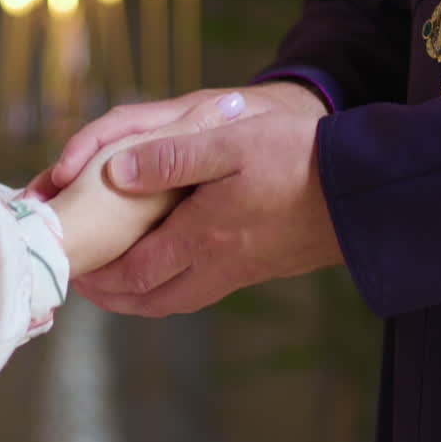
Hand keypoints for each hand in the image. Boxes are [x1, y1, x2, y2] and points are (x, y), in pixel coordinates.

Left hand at [57, 83, 339, 316]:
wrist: (367, 190)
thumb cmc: (299, 158)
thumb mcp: (230, 143)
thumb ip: (171, 158)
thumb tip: (115, 172)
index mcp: (203, 235)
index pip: (136, 271)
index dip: (100, 275)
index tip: (73, 268)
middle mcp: (220, 263)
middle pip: (153, 297)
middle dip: (113, 295)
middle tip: (85, 284)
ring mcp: (244, 269)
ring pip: (179, 298)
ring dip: (142, 296)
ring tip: (118, 282)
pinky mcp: (264, 265)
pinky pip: (204, 288)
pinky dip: (173, 286)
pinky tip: (170, 266)